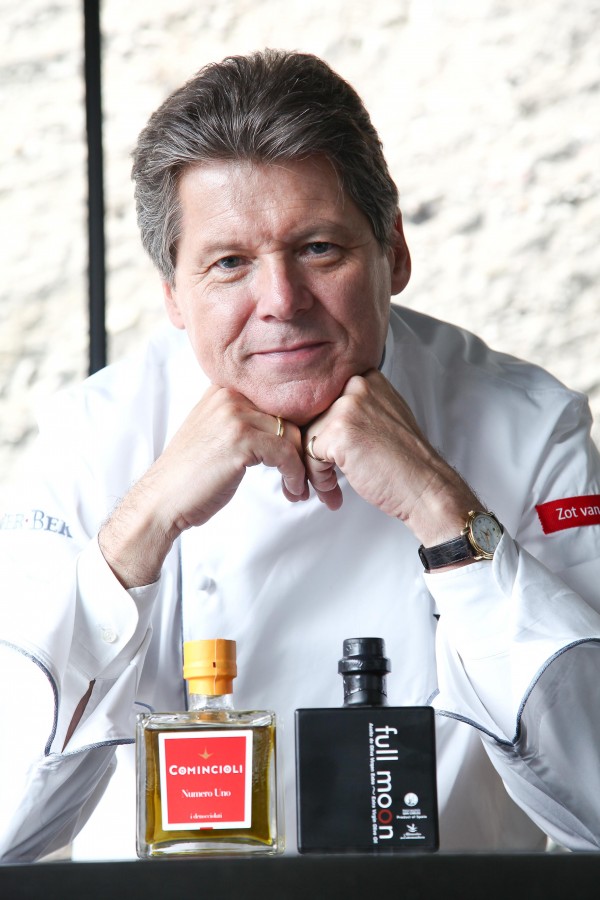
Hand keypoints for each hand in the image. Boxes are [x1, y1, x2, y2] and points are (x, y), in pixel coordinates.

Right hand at [99, 385, 306, 586]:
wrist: (161, 500)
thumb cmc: (189, 476)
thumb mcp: (215, 433)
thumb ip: (242, 421)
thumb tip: (285, 427)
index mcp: (223, 390)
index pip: (274, 402)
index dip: (291, 431)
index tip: (297, 457)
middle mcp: (229, 396)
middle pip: (287, 417)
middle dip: (300, 450)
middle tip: (302, 477)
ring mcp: (234, 415)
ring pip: (291, 435)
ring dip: (300, 466)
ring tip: (298, 488)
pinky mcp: (241, 440)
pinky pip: (286, 453)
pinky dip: (295, 475)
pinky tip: (292, 490)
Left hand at [302, 370, 478, 547]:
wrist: (427, 488)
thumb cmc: (406, 463)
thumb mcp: (383, 418)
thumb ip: (356, 410)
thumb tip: (319, 419)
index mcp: (368, 379)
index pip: (324, 401)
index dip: (323, 432)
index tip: (329, 454)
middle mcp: (358, 386)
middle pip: (313, 418)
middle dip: (315, 452)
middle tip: (325, 477)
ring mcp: (348, 407)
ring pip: (308, 437)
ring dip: (315, 469)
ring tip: (330, 488)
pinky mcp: (339, 432)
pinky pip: (309, 455)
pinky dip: (318, 478)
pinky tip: (334, 491)